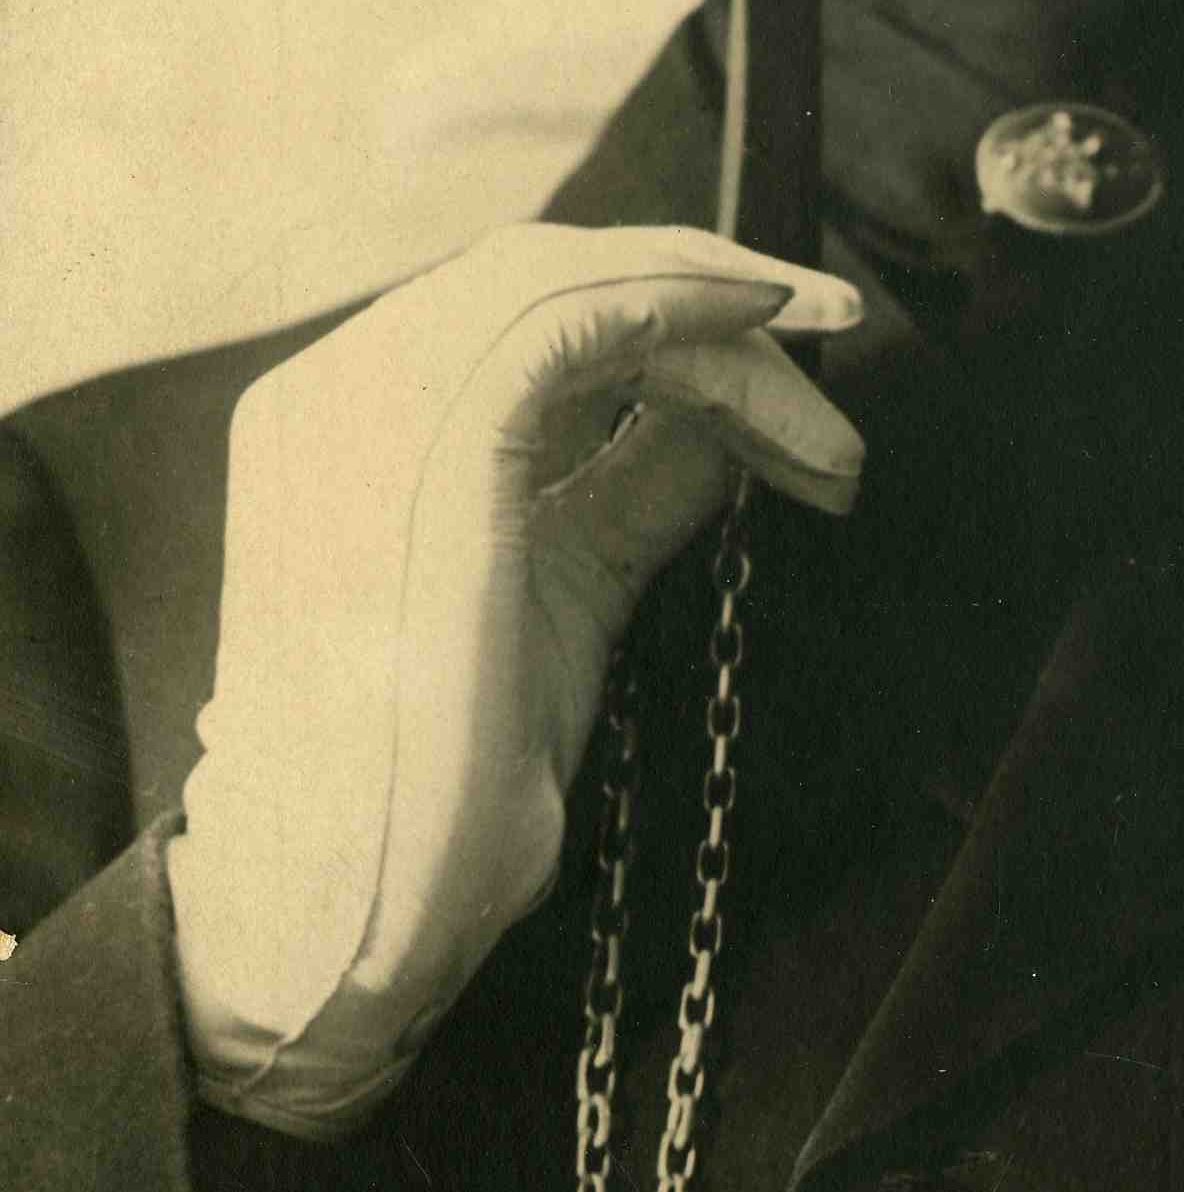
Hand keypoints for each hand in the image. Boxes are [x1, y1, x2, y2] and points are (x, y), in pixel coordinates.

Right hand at [166, 223, 862, 1135]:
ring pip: (576, 279)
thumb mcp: (566, 590)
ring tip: (820, 377)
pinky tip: (768, 335)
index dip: (669, 314)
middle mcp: (340, 392)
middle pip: (554, 273)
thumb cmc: (446, 782)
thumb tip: (729, 414)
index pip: (522, 310)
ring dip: (721, 315)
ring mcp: (369, 404)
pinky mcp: (431, 435)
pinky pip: (580, 316)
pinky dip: (687, 311)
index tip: (790, 378)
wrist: (353, 918)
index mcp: (350, 424)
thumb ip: (629, 485)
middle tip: (833, 329)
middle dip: (709, 295)